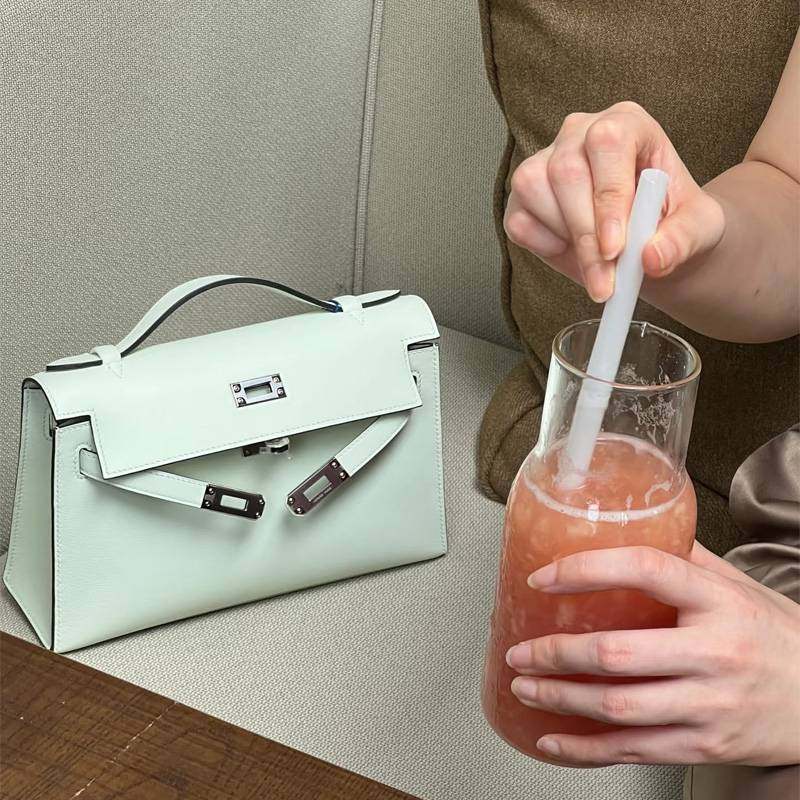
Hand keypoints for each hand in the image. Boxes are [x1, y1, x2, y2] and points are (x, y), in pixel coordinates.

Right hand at [503, 102, 724, 301]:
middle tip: (606, 281)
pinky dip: (542, 245)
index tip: (617, 249)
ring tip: (597, 268)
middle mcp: (580, 134)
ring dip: (565, 240)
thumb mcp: (698, 230)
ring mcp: (545, 162)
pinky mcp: (523, 197)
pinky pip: (518, 220)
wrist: (651, 242)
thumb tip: (652, 258)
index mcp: (626, 125)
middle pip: (566, 171)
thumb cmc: (675, 223)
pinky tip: (571, 252)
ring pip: (533, 190)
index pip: (608, 143)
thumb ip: (682, 240)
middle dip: (585, 235)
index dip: (609, 197)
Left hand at [504, 542, 799, 766]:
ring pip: (618, 706)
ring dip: (560, 698)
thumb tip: (626, 528)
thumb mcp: (737, 586)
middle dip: (556, 652)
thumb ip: (684, 559)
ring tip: (525, 685)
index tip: (543, 577)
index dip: (585, 570)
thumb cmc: (775, 636)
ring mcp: (709, 704)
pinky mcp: (704, 745)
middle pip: (618, 653)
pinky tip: (553, 740)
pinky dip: (585, 749)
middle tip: (519, 650)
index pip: (644, 570)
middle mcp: (713, 653)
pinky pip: (634, 750)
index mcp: (718, 601)